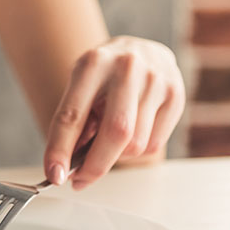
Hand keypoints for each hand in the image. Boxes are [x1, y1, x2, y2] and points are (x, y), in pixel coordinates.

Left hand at [43, 36, 185, 189]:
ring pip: (136, 144)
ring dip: (117, 155)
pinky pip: (154, 145)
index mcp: (93, 63)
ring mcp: (156, 79)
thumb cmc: (104, 74)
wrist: (139, 50)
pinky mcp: (176, 94)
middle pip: (116, 132)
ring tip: (110, 138)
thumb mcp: (80, 87)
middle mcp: (127, 67)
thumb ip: (75, 122)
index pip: (73, 114)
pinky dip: (138, 150)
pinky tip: (133, 130)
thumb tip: (69, 165)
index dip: (61, 149)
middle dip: (95, 165)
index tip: (54, 175)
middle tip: (81, 180)